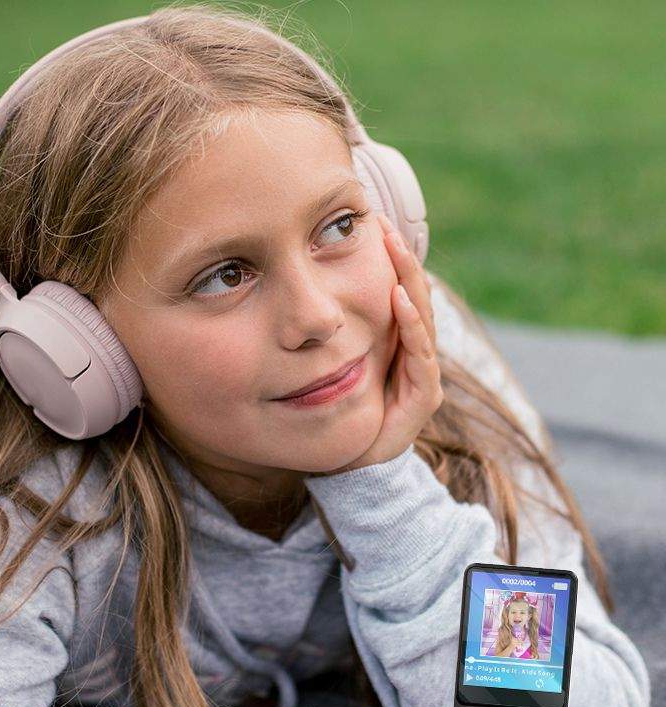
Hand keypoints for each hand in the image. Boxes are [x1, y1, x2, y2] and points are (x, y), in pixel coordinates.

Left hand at [322, 212, 442, 475]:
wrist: (348, 466)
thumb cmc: (338, 412)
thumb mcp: (329, 362)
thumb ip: (328, 332)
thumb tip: (299, 295)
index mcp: (394, 343)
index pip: (398, 294)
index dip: (391, 262)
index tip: (375, 226)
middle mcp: (411, 355)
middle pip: (413, 299)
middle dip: (401, 262)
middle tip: (384, 226)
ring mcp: (421, 375)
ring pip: (421, 319)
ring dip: (408, 283)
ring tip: (394, 250)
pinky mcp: (422, 399)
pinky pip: (421, 357)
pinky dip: (412, 327)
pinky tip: (398, 299)